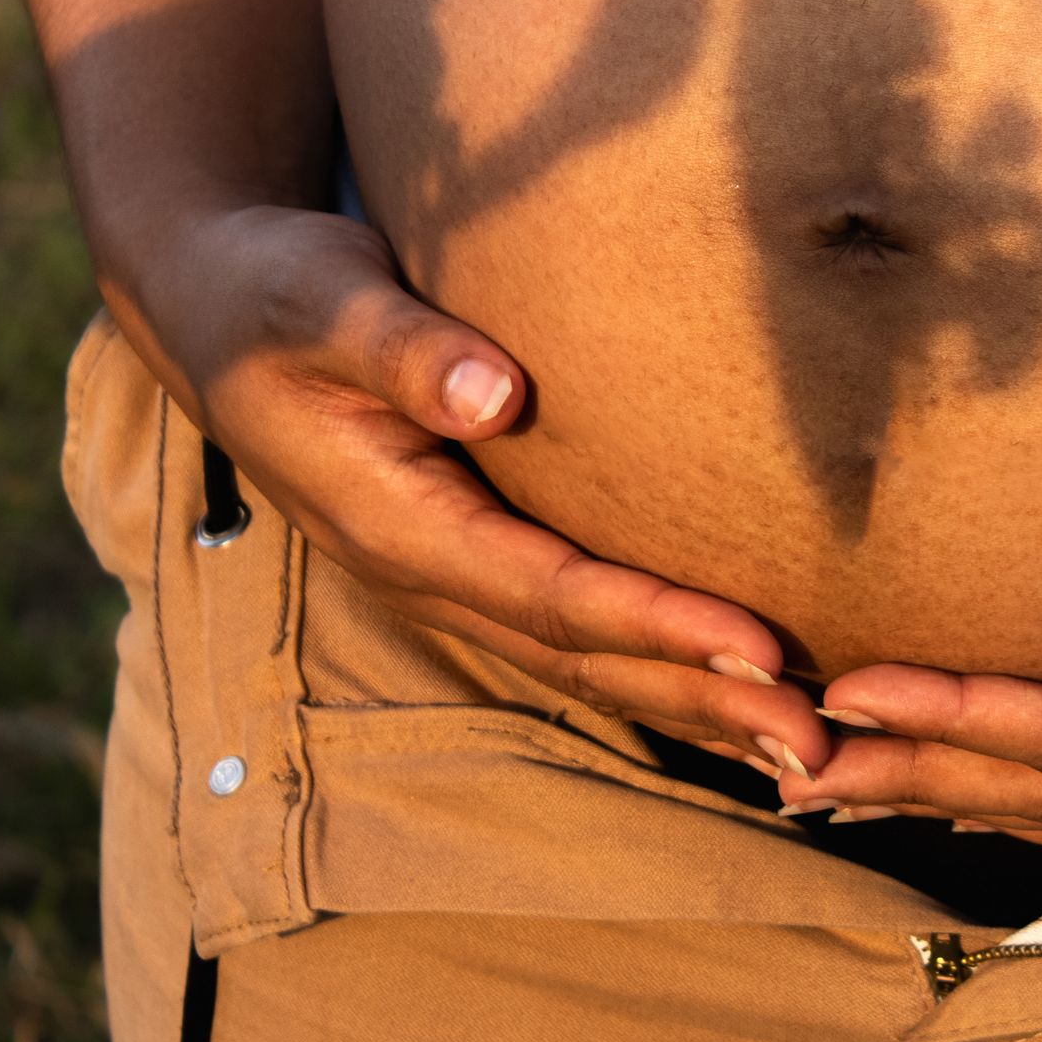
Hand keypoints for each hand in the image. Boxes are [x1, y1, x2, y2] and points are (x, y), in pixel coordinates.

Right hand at [111, 199, 835, 777]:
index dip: (656, 624)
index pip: (551, 594)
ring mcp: (451, 576)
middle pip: (584, 661)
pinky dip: (657, 668)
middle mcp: (429, 573)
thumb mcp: (318, 297)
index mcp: (397, 525)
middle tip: (818, 747)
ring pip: (586, 665)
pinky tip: (736, 690)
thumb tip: (496, 395)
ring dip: (693, 707)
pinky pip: (576, 635)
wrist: (222, 307)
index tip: (761, 646)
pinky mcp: (475, 556)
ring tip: (806, 752)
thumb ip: (402, 346)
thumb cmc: (275, 290)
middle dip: (702, 701)